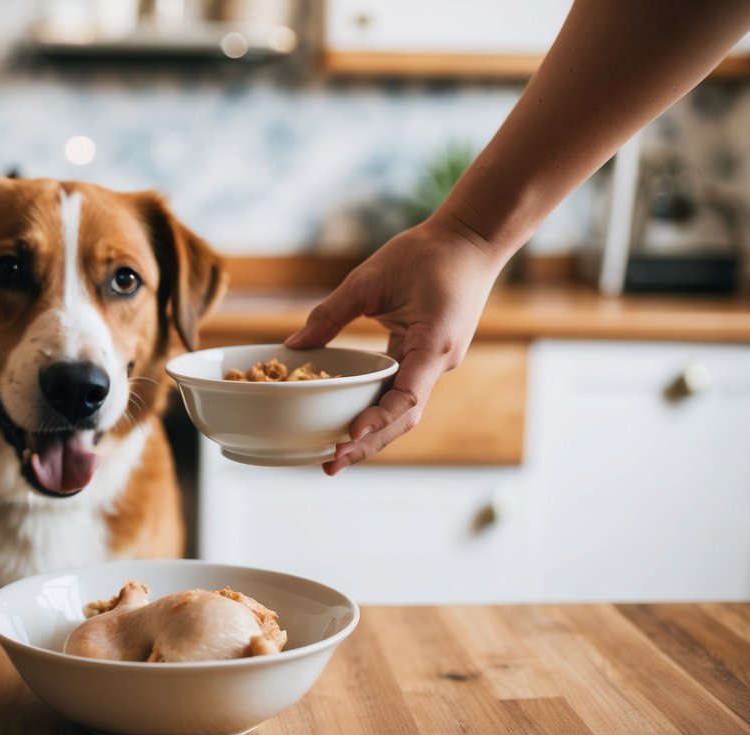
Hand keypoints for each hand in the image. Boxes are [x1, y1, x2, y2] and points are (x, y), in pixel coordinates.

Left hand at [284, 213, 506, 474]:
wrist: (472, 239)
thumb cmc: (426, 253)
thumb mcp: (369, 280)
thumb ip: (331, 315)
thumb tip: (291, 346)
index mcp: (431, 345)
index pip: (405, 398)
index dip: (377, 422)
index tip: (348, 437)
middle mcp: (438, 363)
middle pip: (404, 418)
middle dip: (369, 444)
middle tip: (330, 465)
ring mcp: (436, 363)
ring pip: (404, 411)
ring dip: (374, 434)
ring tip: (336, 454)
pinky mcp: (429, 358)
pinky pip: (404, 392)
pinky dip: (379, 411)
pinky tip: (353, 421)